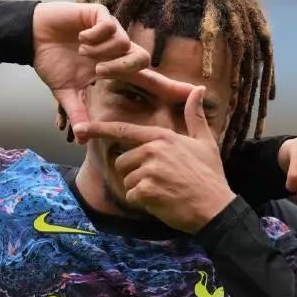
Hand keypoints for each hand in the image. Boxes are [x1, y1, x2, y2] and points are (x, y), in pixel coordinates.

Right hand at [33, 1, 180, 128]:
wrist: (31, 37)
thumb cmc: (52, 62)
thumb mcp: (66, 93)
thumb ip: (78, 112)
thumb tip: (81, 137)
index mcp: (116, 69)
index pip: (149, 80)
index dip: (172, 87)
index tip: (196, 93)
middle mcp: (118, 50)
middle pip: (142, 59)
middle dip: (122, 67)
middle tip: (98, 72)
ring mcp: (110, 31)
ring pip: (125, 42)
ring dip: (103, 52)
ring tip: (83, 53)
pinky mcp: (99, 14)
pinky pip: (110, 26)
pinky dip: (95, 36)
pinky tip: (81, 39)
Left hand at [72, 87, 235, 232]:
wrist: (215, 208)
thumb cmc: (210, 176)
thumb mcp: (205, 142)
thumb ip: (195, 116)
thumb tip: (198, 89)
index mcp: (162, 137)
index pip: (124, 131)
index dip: (99, 129)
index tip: (80, 129)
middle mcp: (152, 150)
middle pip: (123, 161)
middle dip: (135, 173)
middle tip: (160, 181)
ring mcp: (148, 171)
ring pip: (127, 180)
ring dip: (140, 189)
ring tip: (164, 191)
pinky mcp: (146, 191)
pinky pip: (132, 196)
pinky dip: (144, 202)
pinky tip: (163, 202)